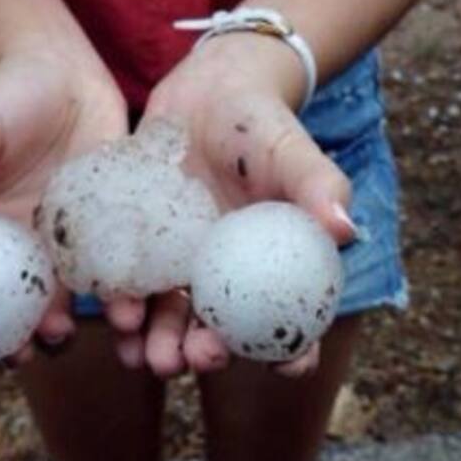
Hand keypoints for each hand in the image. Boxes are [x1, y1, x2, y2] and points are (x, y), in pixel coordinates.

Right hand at [0, 48, 128, 363]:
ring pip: (53, 301)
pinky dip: (111, 297)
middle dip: (0, 342)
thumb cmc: (8, 93)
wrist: (69, 72)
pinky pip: (104, 273)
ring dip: (55, 328)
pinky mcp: (100, 233)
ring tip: (60, 339)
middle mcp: (10, 245)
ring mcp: (56, 244)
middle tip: (11, 359)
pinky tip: (121, 312)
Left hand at [122, 33, 356, 376]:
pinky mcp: (143, 250)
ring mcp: (183, 268)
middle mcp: (229, 280)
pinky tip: (114, 321)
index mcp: (274, 269)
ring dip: (159, 344)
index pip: (292, 323)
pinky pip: (132, 287)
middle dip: (208, 355)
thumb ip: (318, 186)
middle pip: (222, 333)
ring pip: (172, 319)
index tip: (286, 366)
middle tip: (194, 359)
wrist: (206, 94)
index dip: (294, 352)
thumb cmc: (261, 125)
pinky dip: (124, 308)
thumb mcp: (292, 151)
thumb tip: (346, 229)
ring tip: (144, 358)